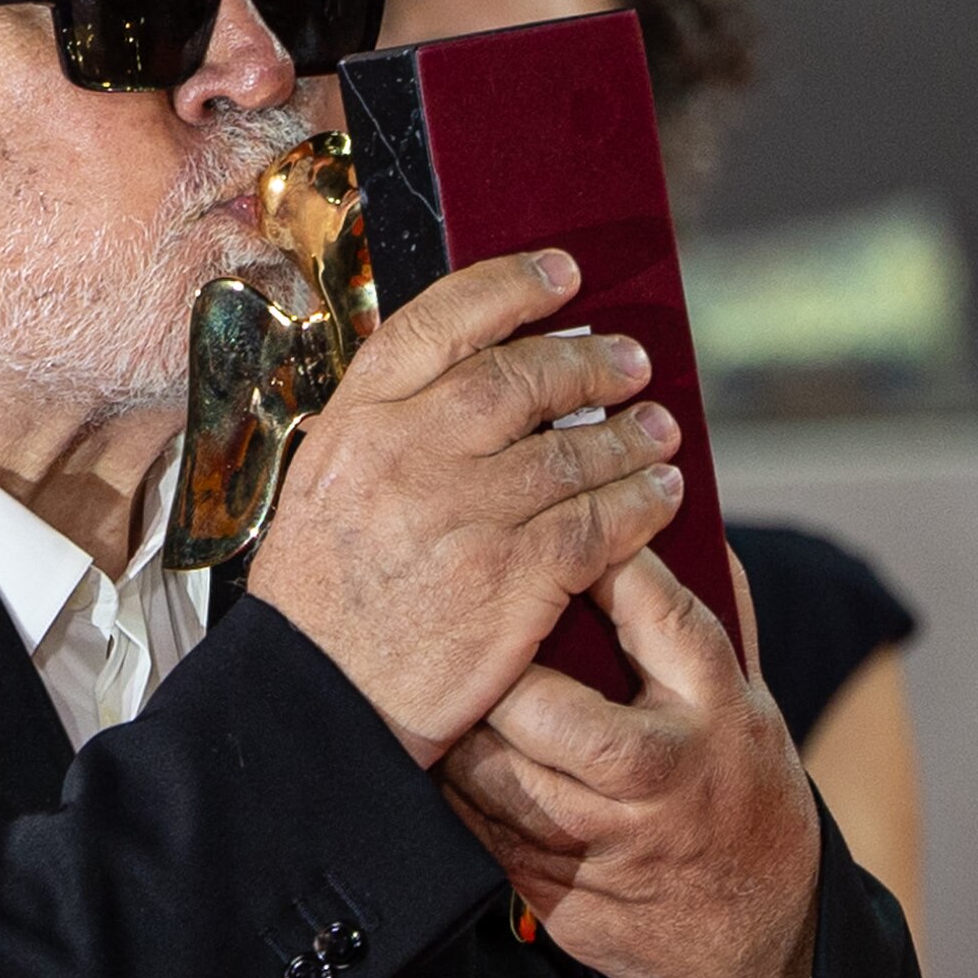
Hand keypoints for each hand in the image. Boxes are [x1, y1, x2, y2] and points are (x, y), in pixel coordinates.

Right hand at [248, 250, 682, 765]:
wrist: (318, 702)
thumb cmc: (322, 601)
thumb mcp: (323, 491)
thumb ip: (384, 433)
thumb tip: (466, 379)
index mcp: (354, 425)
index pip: (438, 323)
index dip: (509, 287)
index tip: (561, 275)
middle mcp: (407, 456)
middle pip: (519, 378)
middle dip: (587, 362)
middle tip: (628, 361)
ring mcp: (464, 515)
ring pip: (572, 451)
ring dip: (629, 436)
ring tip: (657, 429)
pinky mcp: (514, 579)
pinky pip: (600, 523)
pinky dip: (640, 504)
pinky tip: (659, 496)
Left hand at [438, 548, 820, 977]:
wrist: (757, 937)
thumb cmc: (739, 792)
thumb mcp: (748, 704)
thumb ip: (704, 620)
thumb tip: (668, 515)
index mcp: (719, 711)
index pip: (660, 616)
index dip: (600, 564)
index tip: (554, 531)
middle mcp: (666, 777)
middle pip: (553, 711)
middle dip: (498, 674)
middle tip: (463, 638)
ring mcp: (611, 845)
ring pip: (499, 778)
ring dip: (458, 736)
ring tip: (436, 698)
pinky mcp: (563, 896)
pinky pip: (482, 833)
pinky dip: (454, 793)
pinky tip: (441, 761)